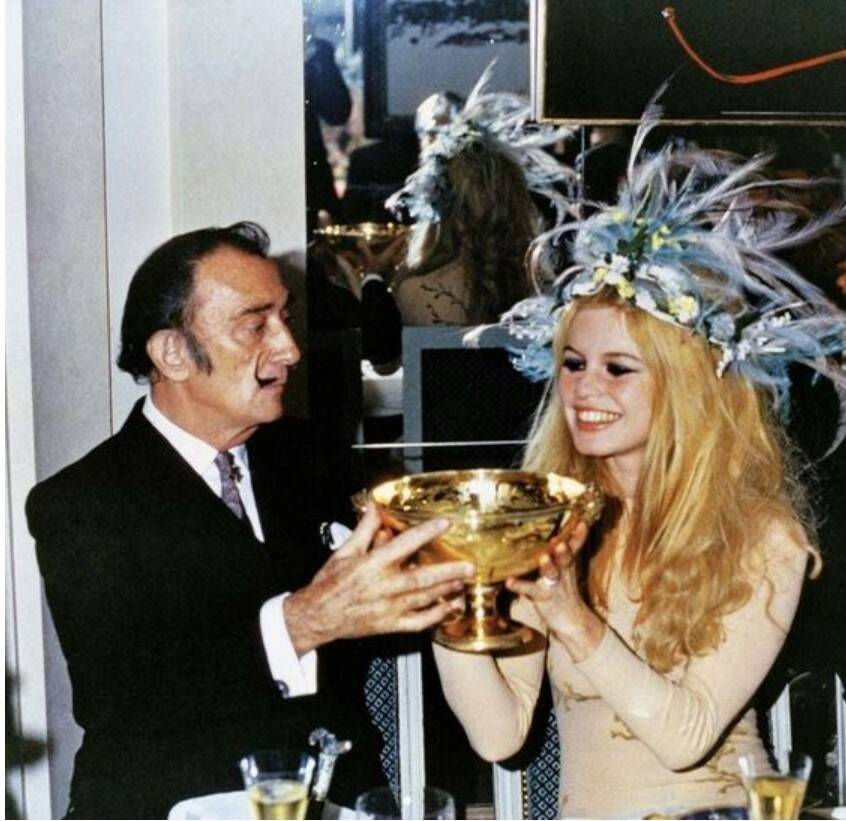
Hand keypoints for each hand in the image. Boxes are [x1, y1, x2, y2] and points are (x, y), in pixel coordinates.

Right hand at [284, 503, 473, 654]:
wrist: (318, 615)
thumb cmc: (330, 583)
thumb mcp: (345, 550)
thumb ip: (365, 529)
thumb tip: (377, 509)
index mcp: (372, 565)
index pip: (403, 545)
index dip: (425, 533)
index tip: (444, 524)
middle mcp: (383, 587)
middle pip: (421, 579)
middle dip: (447, 572)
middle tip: (468, 566)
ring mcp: (388, 608)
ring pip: (423, 599)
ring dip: (446, 590)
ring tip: (463, 581)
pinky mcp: (390, 625)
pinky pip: (418, 622)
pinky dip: (435, 615)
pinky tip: (449, 607)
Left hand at [505, 522, 604, 661]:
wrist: (572, 622)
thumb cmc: (564, 590)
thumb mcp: (566, 570)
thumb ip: (562, 553)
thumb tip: (560, 534)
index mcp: (567, 564)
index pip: (574, 547)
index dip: (578, 536)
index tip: (581, 523)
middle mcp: (563, 573)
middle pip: (566, 559)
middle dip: (564, 551)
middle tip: (561, 543)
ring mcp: (553, 585)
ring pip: (552, 573)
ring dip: (548, 566)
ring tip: (543, 558)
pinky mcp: (543, 597)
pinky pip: (530, 590)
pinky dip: (520, 585)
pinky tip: (509, 581)